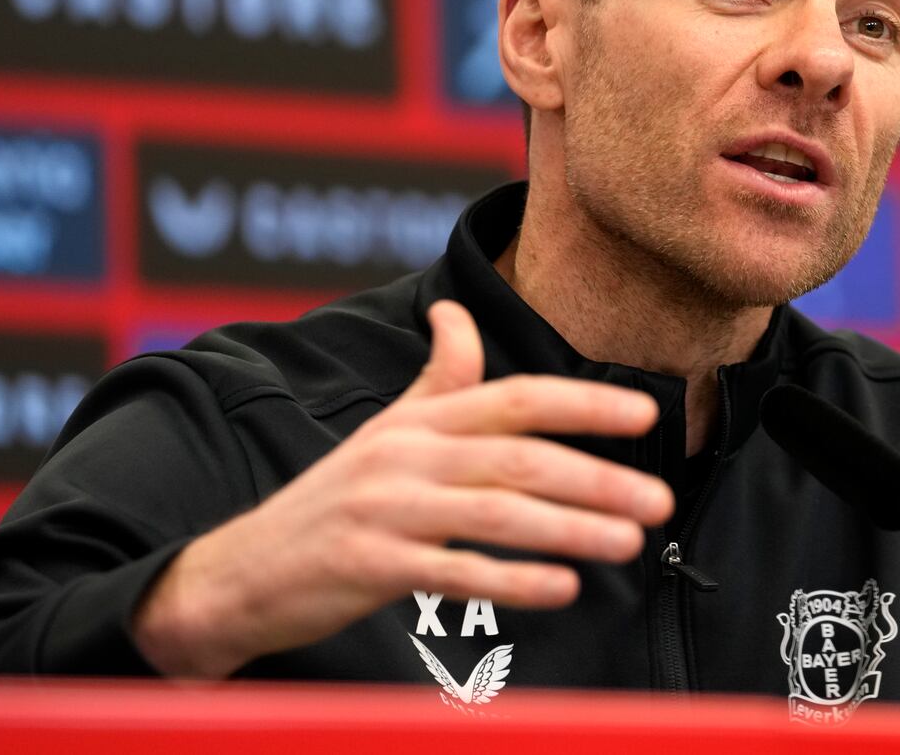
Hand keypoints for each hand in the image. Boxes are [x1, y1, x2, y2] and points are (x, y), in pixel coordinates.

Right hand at [133, 299, 672, 677]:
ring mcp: (386, 510)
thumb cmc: (331, 500)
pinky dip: (513, 579)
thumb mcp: (385, 431)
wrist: (240, 571)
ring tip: (629, 540)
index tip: (645, 413)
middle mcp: (406, 456)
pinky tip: (563, 587)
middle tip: (659, 497)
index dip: (584, 402)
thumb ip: (437, 380)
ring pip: (497, 512)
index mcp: (419, 420)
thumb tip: (454, 313)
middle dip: (597, 476)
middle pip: (519, 458)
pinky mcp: (368, 566)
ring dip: (571, 527)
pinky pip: (454, 571)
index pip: (515, 398)